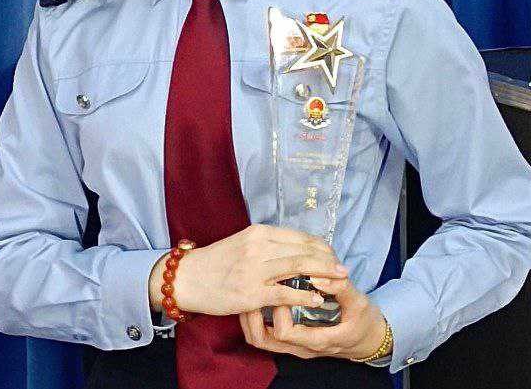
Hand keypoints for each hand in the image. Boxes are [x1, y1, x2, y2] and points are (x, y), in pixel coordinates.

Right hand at [149, 224, 347, 315]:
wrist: (188, 278)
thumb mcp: (242, 243)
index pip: (298, 237)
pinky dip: (305, 295)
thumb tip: (292, 250)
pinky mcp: (251, 292)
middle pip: (303, 250)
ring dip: (323, 275)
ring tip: (338, 281)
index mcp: (259, 232)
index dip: (320, 247)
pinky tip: (318, 298)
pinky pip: (285, 292)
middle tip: (343, 269)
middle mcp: (259, 246)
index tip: (331, 256)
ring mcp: (256, 269)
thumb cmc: (216, 262)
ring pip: (298, 267)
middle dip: (327, 260)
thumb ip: (266, 245)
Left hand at [239, 273, 388, 361]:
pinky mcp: (291, 338)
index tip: (281, 288)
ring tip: (250, 293)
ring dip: (251, 317)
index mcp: (318, 340)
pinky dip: (255, 318)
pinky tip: (257, 297)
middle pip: (264, 340)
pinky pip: (264, 335)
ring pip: (260, 339)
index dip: (279, 310)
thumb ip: (341, 289)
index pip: (286, 333)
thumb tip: (319, 275)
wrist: (367, 339)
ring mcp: (294, 344)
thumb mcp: (359, 303)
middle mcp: (301, 347)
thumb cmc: (363, 321)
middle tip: (257, 287)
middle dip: (256, 313)